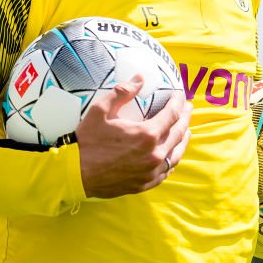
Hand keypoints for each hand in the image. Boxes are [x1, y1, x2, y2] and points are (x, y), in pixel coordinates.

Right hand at [75, 75, 191, 197]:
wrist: (74, 174)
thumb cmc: (87, 141)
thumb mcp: (101, 111)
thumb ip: (122, 92)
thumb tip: (140, 78)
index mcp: (147, 135)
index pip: (172, 115)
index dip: (178, 103)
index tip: (180, 95)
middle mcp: (154, 154)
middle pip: (178, 133)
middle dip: (185, 118)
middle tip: (188, 108)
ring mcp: (151, 171)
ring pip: (176, 154)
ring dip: (183, 139)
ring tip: (186, 130)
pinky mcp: (145, 184)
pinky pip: (165, 171)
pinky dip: (171, 159)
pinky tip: (171, 154)